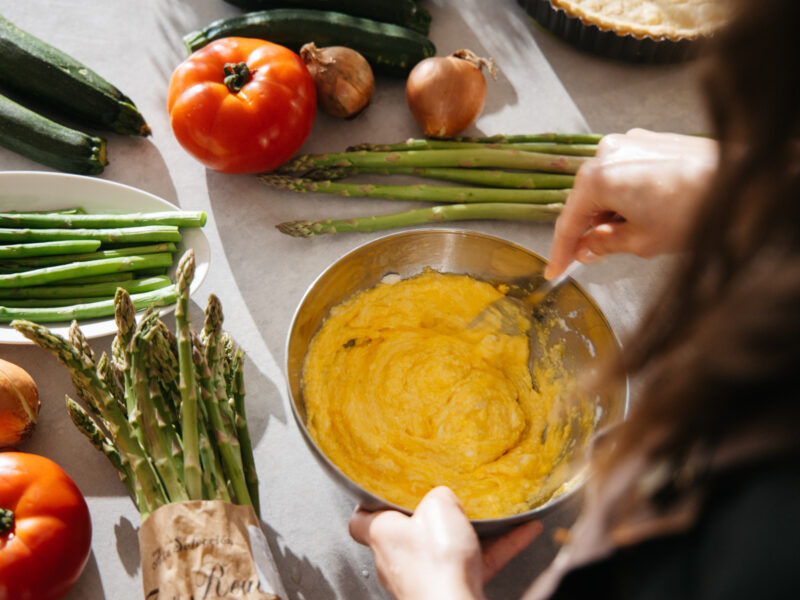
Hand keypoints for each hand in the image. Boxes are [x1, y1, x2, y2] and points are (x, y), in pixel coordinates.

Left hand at [349, 486, 542, 599]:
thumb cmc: (436, 563)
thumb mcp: (438, 506)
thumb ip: (439, 495)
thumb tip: (443, 496)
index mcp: (382, 534)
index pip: (361, 520)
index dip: (372, 504)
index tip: (385, 491)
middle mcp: (396, 560)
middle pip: (407, 533)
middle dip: (429, 518)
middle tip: (447, 501)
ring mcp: (421, 579)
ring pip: (445, 549)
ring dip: (470, 533)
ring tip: (494, 514)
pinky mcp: (449, 591)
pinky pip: (476, 563)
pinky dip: (498, 547)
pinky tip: (523, 530)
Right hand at [545, 128, 717, 278]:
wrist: (743, 183)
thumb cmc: (695, 211)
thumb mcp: (641, 242)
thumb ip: (604, 245)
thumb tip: (586, 249)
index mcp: (598, 177)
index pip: (568, 222)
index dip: (560, 252)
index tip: (554, 271)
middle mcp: (609, 151)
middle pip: (585, 199)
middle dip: (590, 227)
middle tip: (594, 256)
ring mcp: (631, 142)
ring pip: (606, 185)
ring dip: (611, 210)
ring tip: (639, 231)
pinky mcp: (651, 141)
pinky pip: (626, 172)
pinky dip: (628, 194)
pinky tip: (649, 212)